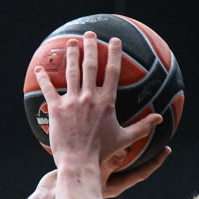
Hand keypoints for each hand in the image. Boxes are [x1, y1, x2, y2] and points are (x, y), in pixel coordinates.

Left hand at [35, 34, 165, 182]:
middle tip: (89, 34)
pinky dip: (44, 78)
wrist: (79, 163)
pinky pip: (48, 89)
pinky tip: (39, 69)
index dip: (114, 53)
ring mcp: (72, 102)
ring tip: (70, 43)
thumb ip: (142, 127)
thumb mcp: (125, 139)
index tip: (114, 40)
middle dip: (90, 47)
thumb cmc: (102, 152)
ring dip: (71, 55)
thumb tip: (160, 119)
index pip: (112, 71)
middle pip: (90, 66)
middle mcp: (90, 97)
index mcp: (106, 101)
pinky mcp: (57, 109)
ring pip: (71, 72)